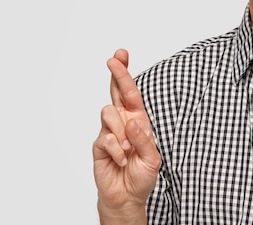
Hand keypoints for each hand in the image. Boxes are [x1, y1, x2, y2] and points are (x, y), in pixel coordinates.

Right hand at [92, 49, 160, 222]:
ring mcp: (110, 132)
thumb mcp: (152, 158)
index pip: (131, 93)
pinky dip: (117, 150)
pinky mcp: (99, 145)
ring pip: (109, 113)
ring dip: (121, 130)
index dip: (125, 74)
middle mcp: (123, 122)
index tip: (121, 55)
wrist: (127, 196)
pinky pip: (106, 138)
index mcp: (138, 120)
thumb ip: (144, 139)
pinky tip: (122, 160)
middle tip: (114, 59)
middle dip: (117, 74)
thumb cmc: (142, 175)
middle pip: (116, 92)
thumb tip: (132, 122)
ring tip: (128, 148)